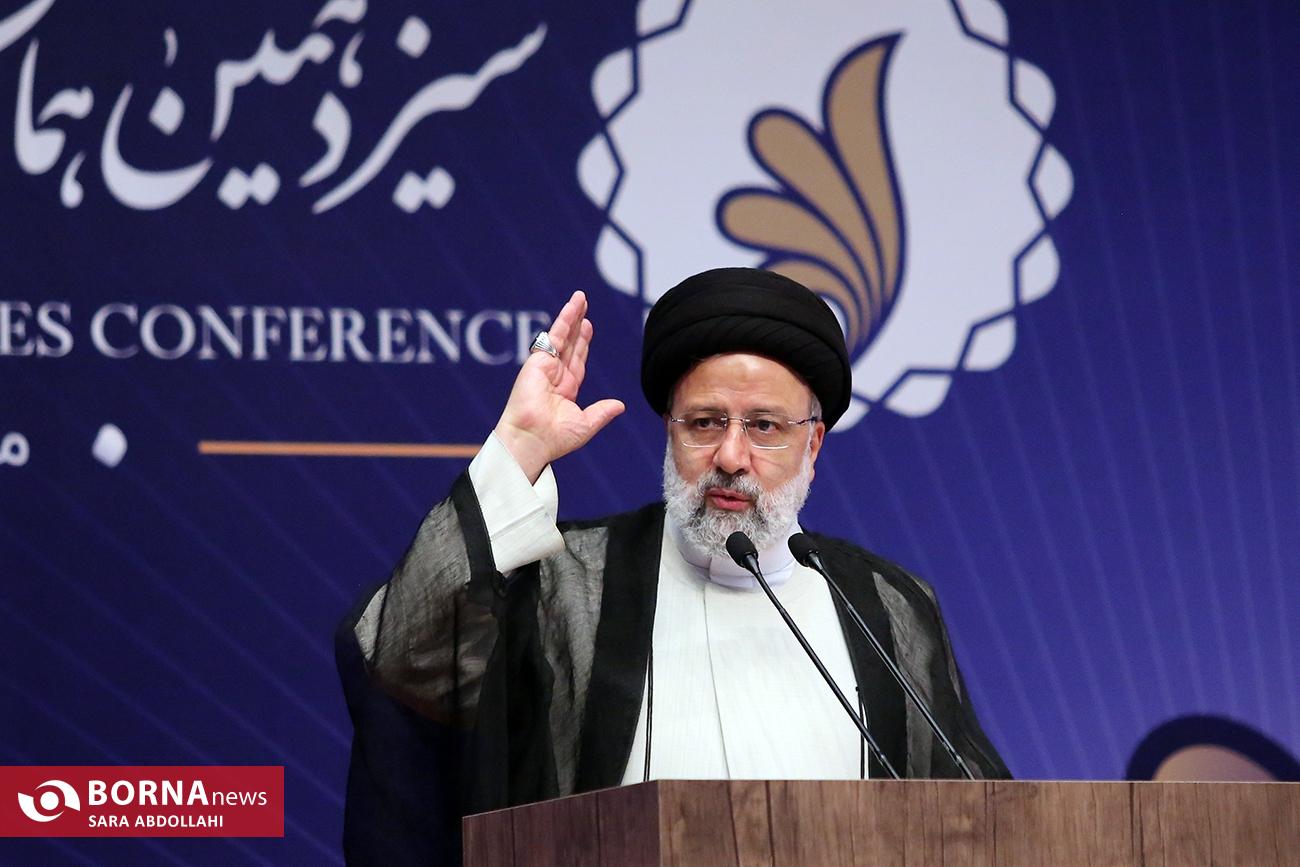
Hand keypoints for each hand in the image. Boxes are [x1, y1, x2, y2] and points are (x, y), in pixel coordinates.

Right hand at [493, 291, 624, 482]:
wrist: (533, 440)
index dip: (583, 344)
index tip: (588, 328)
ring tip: (581, 298)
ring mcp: (545, 367)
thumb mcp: (585, 424)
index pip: (577, 361)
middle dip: (578, 325)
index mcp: (566, 390)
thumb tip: (620, 405)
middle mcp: (555, 376)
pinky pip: (554, 336)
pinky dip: (564, 320)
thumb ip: (602, 412)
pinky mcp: (538, 361)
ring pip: (563, 336)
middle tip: (585, 307)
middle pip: (570, 344)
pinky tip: (573, 307)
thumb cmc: (555, 438)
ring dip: (572, 316)